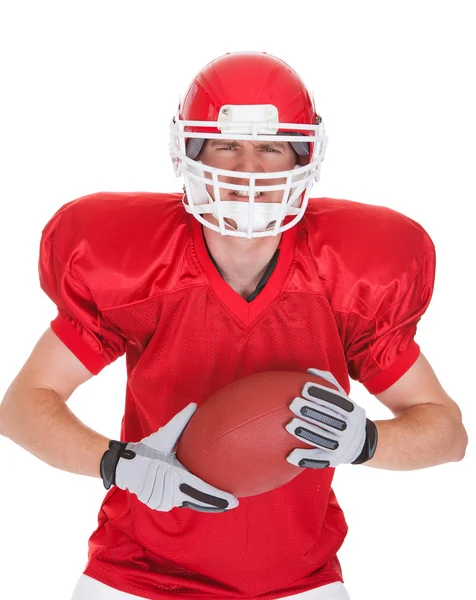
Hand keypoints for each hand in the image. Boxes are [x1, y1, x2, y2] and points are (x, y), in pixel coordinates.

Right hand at [102, 404, 238, 512]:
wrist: (125, 464)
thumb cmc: (148, 448)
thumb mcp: (165, 434)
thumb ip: (181, 420)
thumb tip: (194, 405)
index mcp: (176, 476)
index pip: (202, 490)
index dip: (219, 498)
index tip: (234, 501)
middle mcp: (171, 492)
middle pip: (199, 502)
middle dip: (217, 504)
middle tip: (232, 503)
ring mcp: (163, 501)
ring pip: (187, 501)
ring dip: (197, 499)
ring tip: (213, 498)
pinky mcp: (158, 504)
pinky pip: (176, 502)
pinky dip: (184, 498)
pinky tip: (192, 495)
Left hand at [285, 368, 377, 468]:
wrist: (362, 443)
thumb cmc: (344, 415)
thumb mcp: (344, 399)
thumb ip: (328, 383)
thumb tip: (309, 370)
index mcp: (352, 411)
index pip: (337, 402)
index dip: (321, 394)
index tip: (304, 387)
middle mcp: (349, 429)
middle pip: (329, 420)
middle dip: (311, 411)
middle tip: (293, 403)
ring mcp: (342, 446)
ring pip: (323, 439)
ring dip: (306, 432)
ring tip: (289, 424)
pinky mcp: (333, 460)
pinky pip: (318, 460)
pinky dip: (304, 458)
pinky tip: (289, 455)